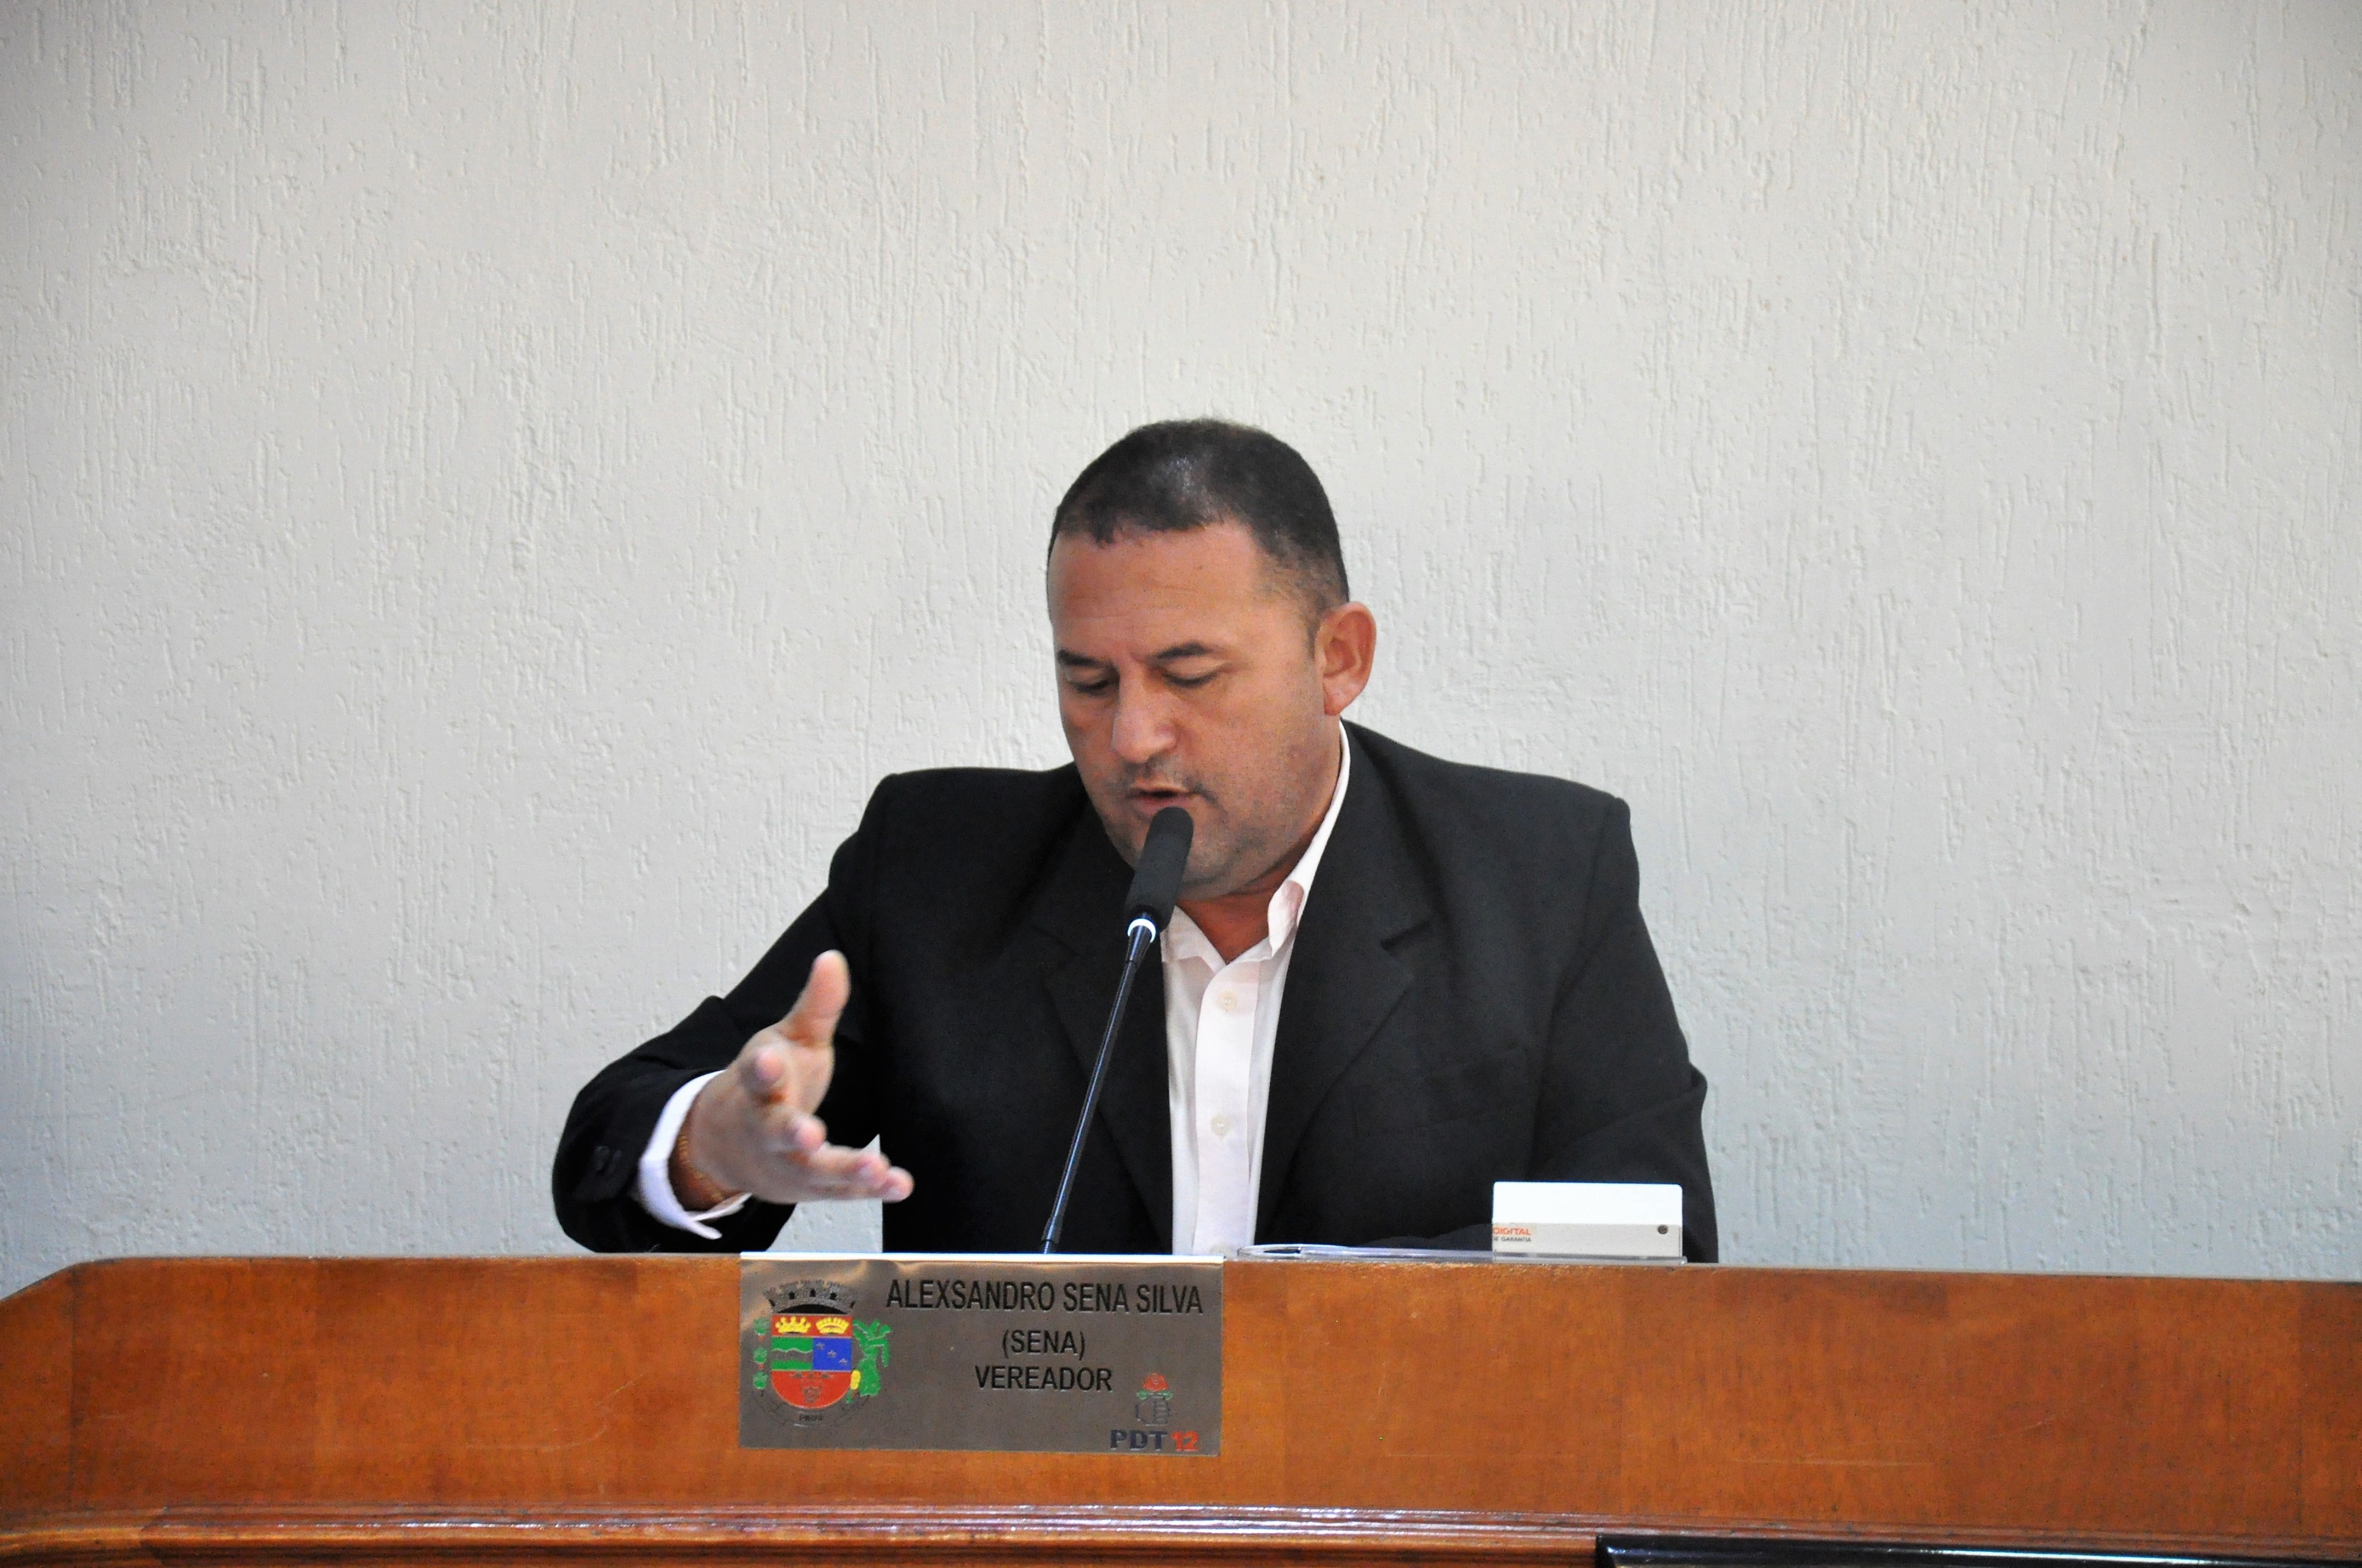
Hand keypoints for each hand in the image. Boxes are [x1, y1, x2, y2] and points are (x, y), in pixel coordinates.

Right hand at [671, 950, 914, 1207]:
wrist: (731, 1144)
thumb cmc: (774, 1080)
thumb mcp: (789, 1039)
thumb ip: (815, 1006)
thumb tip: (832, 957)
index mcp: (759, 1082)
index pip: (756, 1073)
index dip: (763, 1067)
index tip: (768, 1059)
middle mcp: (768, 1126)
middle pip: (778, 1130)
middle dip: (794, 1132)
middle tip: (810, 1135)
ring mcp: (788, 1161)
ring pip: (813, 1170)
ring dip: (843, 1168)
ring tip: (874, 1166)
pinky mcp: (812, 1186)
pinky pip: (841, 1191)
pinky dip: (870, 1189)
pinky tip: (900, 1185)